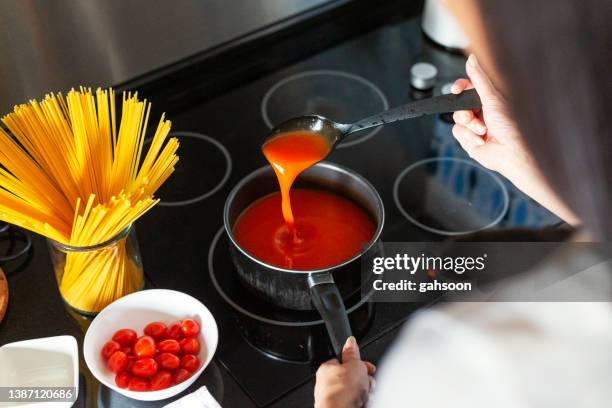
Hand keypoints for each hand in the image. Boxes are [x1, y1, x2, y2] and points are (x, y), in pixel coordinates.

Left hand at [314, 337, 375, 407]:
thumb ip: (353, 353)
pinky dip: (362, 402)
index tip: (369, 368)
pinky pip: (356, 402)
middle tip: (368, 382)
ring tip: (365, 395)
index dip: (360, 364)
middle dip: (365, 380)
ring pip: (356, 392)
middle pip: (353, 378)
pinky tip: (363, 403)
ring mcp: (334, 398)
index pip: (346, 362)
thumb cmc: (342, 390)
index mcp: (327, 369)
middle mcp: (328, 384)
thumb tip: (350, 341)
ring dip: (365, 393)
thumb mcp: (353, 364)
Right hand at [451, 54, 577, 224]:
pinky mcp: (470, 140)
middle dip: (465, 111)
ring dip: (469, 126)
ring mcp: (475, 127)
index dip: (460, 87)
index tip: (457, 89)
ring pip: (457, 120)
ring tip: (483, 131)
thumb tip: (471, 58)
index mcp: (490, 100)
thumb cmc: (511, 127)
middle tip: (475, 114)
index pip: (468, 88)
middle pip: (460, 104)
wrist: (511, 152)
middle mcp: (482, 113)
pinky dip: (468, 136)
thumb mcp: (493, 97)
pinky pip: (458, 133)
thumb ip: (478, 79)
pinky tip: (481, 140)